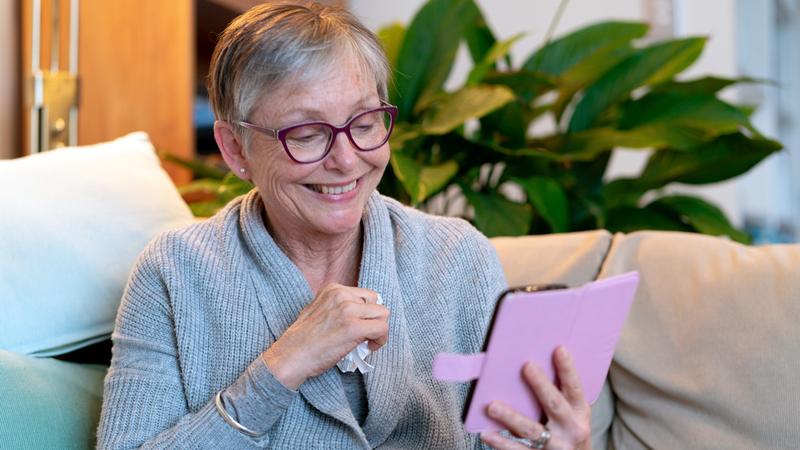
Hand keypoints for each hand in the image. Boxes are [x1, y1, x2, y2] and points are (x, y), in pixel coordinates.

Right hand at [261, 284, 388, 389]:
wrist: (291, 356)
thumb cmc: (303, 340)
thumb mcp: (318, 310)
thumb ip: (338, 307)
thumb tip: (360, 314)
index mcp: (333, 288)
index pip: (366, 295)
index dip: (366, 313)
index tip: (359, 327)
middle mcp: (341, 294)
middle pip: (377, 303)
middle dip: (373, 320)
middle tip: (364, 336)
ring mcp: (348, 309)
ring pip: (383, 314)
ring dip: (379, 330)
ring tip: (367, 342)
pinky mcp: (353, 326)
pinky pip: (382, 329)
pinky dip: (381, 340)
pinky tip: (369, 347)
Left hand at [480, 346, 590, 449]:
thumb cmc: (568, 433)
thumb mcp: (572, 415)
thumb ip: (557, 395)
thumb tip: (529, 366)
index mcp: (580, 413)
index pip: (575, 388)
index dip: (568, 369)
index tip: (559, 348)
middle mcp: (572, 430)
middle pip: (554, 405)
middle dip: (541, 385)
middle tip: (526, 366)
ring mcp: (556, 446)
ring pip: (531, 430)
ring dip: (511, 417)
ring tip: (492, 406)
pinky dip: (501, 442)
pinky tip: (486, 433)